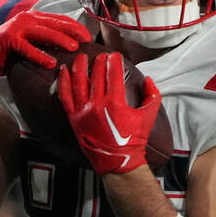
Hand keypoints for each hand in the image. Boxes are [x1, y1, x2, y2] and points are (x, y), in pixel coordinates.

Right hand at [0, 10, 91, 85]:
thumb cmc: (13, 50)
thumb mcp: (32, 40)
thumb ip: (47, 38)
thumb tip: (73, 44)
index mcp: (34, 17)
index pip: (59, 19)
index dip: (75, 26)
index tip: (89, 36)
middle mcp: (26, 19)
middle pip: (55, 24)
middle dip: (73, 31)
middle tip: (87, 41)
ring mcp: (17, 28)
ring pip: (43, 33)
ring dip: (60, 40)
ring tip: (74, 48)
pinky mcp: (8, 40)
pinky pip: (27, 48)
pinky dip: (39, 56)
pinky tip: (51, 63)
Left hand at [58, 51, 161, 174]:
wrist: (118, 162)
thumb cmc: (134, 140)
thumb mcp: (149, 116)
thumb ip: (152, 95)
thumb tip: (148, 79)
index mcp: (115, 104)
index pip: (113, 74)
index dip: (114, 61)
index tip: (115, 55)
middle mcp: (97, 105)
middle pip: (96, 75)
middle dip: (99, 62)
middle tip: (101, 54)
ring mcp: (83, 112)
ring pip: (78, 82)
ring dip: (79, 66)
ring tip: (81, 57)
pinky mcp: (73, 118)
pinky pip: (65, 96)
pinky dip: (63, 82)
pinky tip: (64, 71)